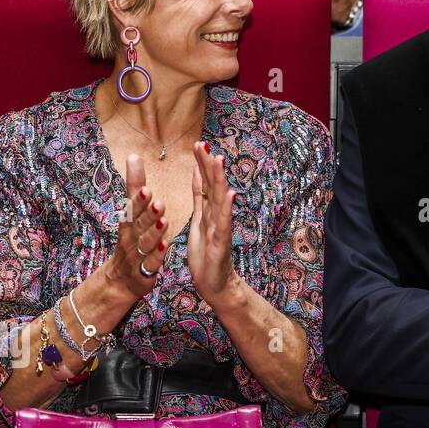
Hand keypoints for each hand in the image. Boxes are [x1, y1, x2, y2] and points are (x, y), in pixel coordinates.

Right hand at [106, 154, 169, 298]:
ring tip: (164, 219)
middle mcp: (131, 237)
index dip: (138, 200)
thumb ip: (135, 187)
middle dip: (146, 212)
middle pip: (138, 224)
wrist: (120, 281)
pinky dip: (158, 255)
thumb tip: (134, 156)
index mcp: (129, 222)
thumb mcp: (131, 213)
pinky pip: (152, 263)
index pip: (132, 208)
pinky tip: (167, 246)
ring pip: (146, 242)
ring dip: (154, 231)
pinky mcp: (144, 272)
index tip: (146, 188)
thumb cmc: (130, 240)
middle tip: (155, 199)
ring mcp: (137, 255)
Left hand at [186, 142, 235, 301]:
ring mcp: (221, 228)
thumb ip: (200, 198)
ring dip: (219, 180)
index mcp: (207, 211)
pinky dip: (227, 208)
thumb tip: (198, 175)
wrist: (215, 283)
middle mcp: (217, 215)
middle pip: (213, 186)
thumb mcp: (199, 221)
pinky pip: (224, 223)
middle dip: (208, 165)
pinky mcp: (221, 242)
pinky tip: (230, 195)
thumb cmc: (206, 254)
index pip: (204, 183)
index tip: (198, 144)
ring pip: (220, 200)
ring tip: (218, 161)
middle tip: (204, 144)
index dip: (202, 164)